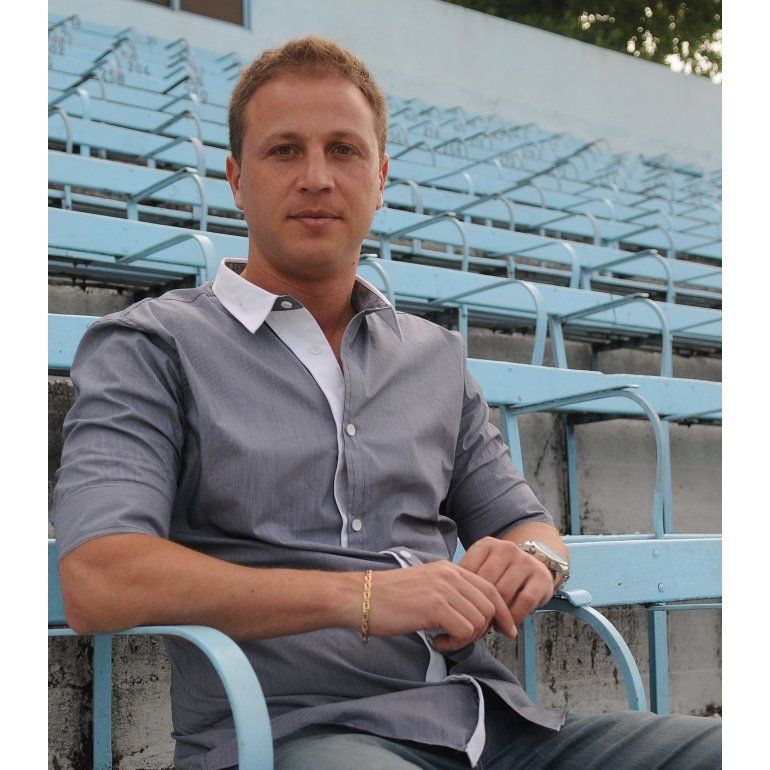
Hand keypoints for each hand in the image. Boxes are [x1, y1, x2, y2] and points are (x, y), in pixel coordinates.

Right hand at [366, 560, 516, 652]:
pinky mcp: (435, 606)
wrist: (361, 597)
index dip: (502, 612)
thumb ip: (450, 593)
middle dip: (481, 630)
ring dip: (465, 639)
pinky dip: (454, 644)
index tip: (505, 630)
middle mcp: (450, 575)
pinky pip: (464, 632)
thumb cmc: (389, 598)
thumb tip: (472, 615)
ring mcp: (443, 589)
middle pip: (490, 607)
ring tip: (444, 640)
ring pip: (479, 621)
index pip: (490, 589)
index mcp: (449, 569)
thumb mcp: (426, 586)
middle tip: (459, 639)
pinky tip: (436, 641)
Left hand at [458, 536, 554, 629]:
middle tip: (476, 624)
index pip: (468, 571)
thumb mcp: (483, 568)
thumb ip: (467, 580)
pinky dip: (514, 616)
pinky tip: (509, 623)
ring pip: (503, 592)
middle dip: (479, 607)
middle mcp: (506, 549)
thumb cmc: (501, 573)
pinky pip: (524, 602)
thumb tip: (445, 603)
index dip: (464, 594)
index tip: (462, 611)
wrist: (536, 565)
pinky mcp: (541, 577)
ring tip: (491, 625)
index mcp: (486, 545)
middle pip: (485, 583)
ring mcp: (524, 561)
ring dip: (496, 614)